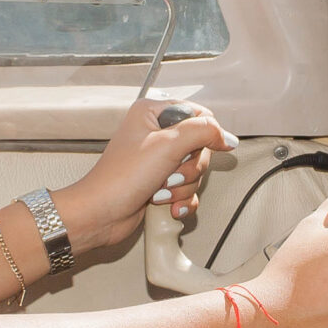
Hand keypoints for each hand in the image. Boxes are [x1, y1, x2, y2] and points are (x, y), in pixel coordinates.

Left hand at [55, 98, 237, 251]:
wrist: (100, 214)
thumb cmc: (122, 177)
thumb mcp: (168, 145)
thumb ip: (203, 133)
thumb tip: (228, 137)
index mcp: (153, 113)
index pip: (198, 114)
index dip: (206, 133)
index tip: (209, 148)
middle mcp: (155, 133)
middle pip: (199, 146)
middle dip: (189, 168)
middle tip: (170, 175)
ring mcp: (158, 160)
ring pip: (194, 171)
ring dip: (183, 188)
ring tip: (161, 192)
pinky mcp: (159, 183)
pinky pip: (186, 190)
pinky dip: (181, 201)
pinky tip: (168, 207)